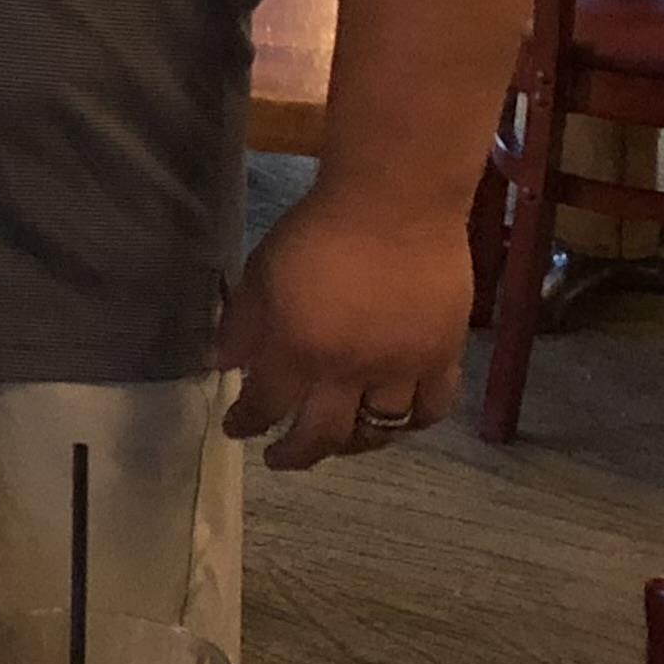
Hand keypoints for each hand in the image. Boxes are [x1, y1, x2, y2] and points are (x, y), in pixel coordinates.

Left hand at [218, 185, 470, 468]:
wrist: (395, 204)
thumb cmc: (318, 230)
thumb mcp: (262, 272)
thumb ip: (241, 324)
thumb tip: (221, 366)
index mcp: (299, 348)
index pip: (266, 405)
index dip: (247, 423)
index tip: (236, 429)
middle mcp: (350, 371)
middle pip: (323, 436)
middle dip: (295, 455)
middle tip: (279, 459)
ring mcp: (401, 367)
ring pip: (379, 431)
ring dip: (352, 444)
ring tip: (337, 442)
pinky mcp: (442, 356)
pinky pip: (431, 408)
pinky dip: (412, 423)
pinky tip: (396, 421)